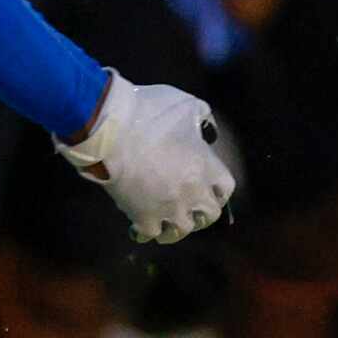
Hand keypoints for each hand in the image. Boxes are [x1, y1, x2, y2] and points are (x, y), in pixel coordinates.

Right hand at [55, 71, 236, 243]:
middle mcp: (192, 193)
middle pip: (209, 215)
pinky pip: (150, 234)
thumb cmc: (149, 113)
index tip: (211, 187)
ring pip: (181, 231)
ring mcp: (167, 208)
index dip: (219, 189)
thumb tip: (207, 132)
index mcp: (206, 167)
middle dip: (203, 212)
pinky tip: (142, 226)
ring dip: (178, 226)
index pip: (226, 188)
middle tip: (193, 207)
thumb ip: (203, 118)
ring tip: (170, 222)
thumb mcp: (186, 104)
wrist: (110, 130)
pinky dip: (148, 231)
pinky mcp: (142, 216)